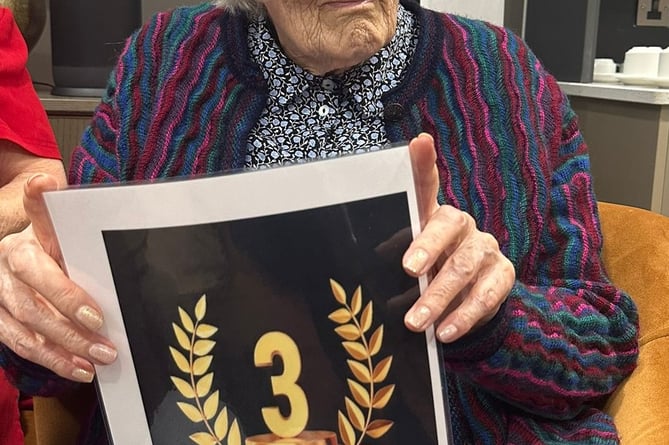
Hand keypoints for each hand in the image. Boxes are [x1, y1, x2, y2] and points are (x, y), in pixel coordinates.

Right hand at [0, 174, 116, 381]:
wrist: (27, 257)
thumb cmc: (61, 249)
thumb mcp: (73, 236)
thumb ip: (83, 233)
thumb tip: (111, 224)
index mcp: (30, 234)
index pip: (38, 219)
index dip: (40, 205)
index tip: (46, 188)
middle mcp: (7, 258)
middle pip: (33, 290)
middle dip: (69, 313)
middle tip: (103, 332)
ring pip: (26, 322)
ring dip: (64, 346)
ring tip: (99, 359)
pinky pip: (20, 343)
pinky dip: (51, 359)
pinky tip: (78, 370)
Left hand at [403, 134, 515, 342]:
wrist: (465, 301)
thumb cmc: (427, 274)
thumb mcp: (404, 261)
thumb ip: (388, 252)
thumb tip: (355, 257)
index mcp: (433, 215)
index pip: (427, 185)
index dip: (424, 164)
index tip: (420, 143)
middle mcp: (463, 225)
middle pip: (448, 227)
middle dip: (427, 248)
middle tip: (407, 270)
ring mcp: (486, 249)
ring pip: (464, 267)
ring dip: (439, 297)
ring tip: (415, 322)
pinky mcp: (503, 275)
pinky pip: (487, 295)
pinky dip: (464, 316)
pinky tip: (445, 333)